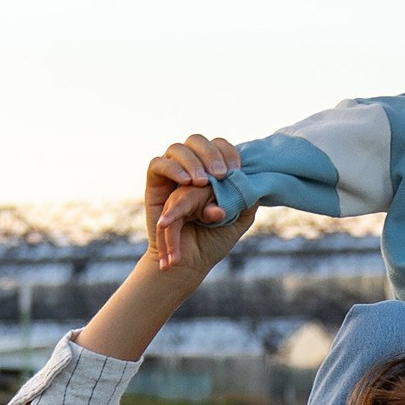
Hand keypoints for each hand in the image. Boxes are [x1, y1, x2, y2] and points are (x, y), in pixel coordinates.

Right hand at [147, 135, 242, 269]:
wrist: (187, 263)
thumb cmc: (212, 241)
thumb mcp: (239, 218)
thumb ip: (247, 197)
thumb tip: (249, 176)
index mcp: (211, 172)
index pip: (219, 147)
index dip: (229, 152)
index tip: (237, 170)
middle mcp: (190, 169)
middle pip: (197, 140)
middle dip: (211, 153)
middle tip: (221, 174)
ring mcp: (172, 175)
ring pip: (177, 149)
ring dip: (192, 161)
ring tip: (201, 182)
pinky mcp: (154, 184)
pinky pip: (157, 164)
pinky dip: (172, 168)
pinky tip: (186, 183)